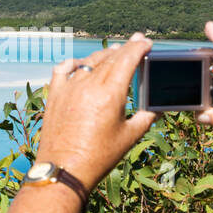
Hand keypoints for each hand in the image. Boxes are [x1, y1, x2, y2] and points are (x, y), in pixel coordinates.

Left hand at [34, 34, 157, 187]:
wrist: (64, 170)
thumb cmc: (98, 157)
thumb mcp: (129, 137)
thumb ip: (146, 118)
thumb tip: (158, 109)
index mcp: (110, 94)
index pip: (127, 60)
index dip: (138, 48)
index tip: (146, 42)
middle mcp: (88, 85)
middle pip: (110, 58)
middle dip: (125, 48)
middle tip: (136, 42)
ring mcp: (69, 88)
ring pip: (89, 61)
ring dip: (104, 54)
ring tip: (114, 51)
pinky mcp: (55, 95)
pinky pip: (64, 70)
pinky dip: (74, 63)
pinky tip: (80, 63)